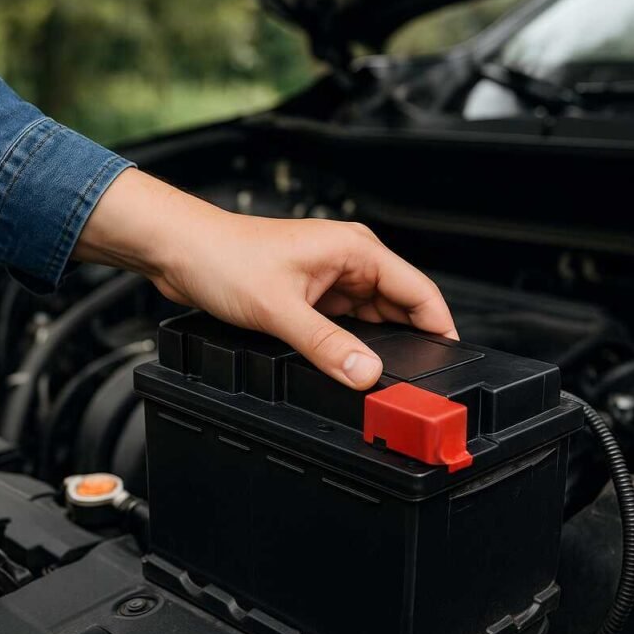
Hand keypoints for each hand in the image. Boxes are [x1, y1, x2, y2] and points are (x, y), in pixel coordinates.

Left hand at [73, 168, 457, 388]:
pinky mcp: (313, 295)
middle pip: (400, 309)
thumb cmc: (223, 257)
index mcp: (356, 250)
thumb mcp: (280, 310)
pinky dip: (350, 346)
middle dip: (409, 344)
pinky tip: (346, 365)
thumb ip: (327, 346)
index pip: (419, 291)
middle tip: (414, 383)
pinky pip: (347, 325)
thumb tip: (366, 375)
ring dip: (376, 347)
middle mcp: (350, 261)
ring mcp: (332, 279)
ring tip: (378, 378)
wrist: (180, 251)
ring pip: (373, 320)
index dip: (441, 328)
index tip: (452, 362)